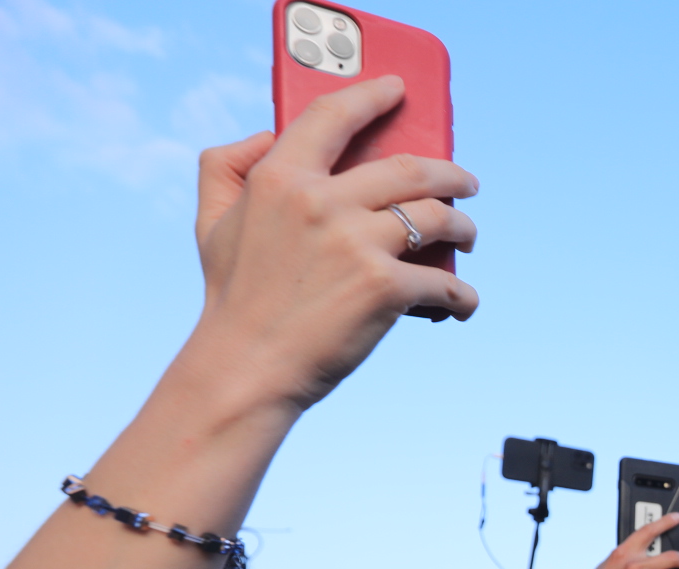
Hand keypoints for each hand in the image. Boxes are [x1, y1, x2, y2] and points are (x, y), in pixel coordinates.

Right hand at [187, 77, 479, 413]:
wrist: (247, 367)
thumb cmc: (234, 297)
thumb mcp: (210, 222)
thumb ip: (225, 167)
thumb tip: (263, 134)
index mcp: (279, 177)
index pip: (334, 118)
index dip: (372, 96)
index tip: (399, 91)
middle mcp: (322, 201)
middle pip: (409, 168)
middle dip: (451, 172)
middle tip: (466, 181)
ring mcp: (358, 242)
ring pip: (437, 218)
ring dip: (463, 227)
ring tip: (467, 235)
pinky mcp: (385, 287)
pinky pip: (442, 283)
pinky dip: (461, 295)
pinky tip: (463, 303)